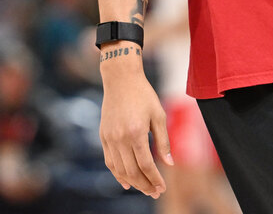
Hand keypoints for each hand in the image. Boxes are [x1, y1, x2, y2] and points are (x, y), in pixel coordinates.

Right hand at [99, 51, 173, 197]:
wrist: (120, 79)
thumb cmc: (143, 95)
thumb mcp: (159, 115)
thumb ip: (163, 141)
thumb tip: (169, 164)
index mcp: (136, 132)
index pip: (146, 165)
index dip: (154, 179)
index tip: (162, 188)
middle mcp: (120, 138)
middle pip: (132, 171)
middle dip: (145, 185)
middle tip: (155, 193)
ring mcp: (109, 138)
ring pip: (119, 170)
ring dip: (132, 183)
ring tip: (144, 189)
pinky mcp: (103, 136)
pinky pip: (109, 161)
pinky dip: (117, 174)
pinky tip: (126, 182)